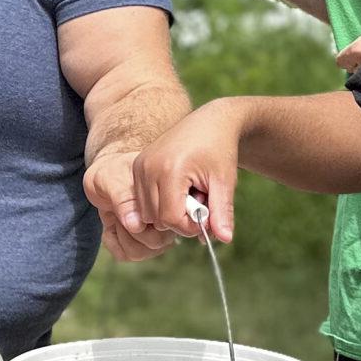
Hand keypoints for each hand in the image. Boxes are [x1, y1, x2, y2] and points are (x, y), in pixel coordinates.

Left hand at [84, 144, 179, 261]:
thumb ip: (124, 200)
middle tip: (120, 210)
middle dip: (131, 229)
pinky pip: (127, 254)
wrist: (106, 176)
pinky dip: (113, 241)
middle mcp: (167, 221)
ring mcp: (155, 234)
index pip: (171, 224)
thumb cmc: (113, 172)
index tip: (130, 209)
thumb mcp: (113, 179)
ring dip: (121, 235)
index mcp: (169, 201)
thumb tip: (136, 225)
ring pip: (141, 252)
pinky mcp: (139, 243)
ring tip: (117, 215)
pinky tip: (112, 224)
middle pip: (157, 242)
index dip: (150, 222)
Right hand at [131, 104, 244, 244]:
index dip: (190, 226)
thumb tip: (224, 239)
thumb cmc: (219, 150)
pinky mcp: (136, 167)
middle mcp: (148, 168)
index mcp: (170, 170)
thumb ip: (222, 212)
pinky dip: (159, 203)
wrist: (209, 121)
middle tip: (199, 199)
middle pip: (156, 219)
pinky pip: (143, 201)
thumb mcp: (224, 182)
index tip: (207, 215)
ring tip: (188, 193)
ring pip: (147, 213)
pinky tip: (177, 189)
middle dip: (179, 219)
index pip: (170, 218)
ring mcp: (139, 166)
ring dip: (168, 212)